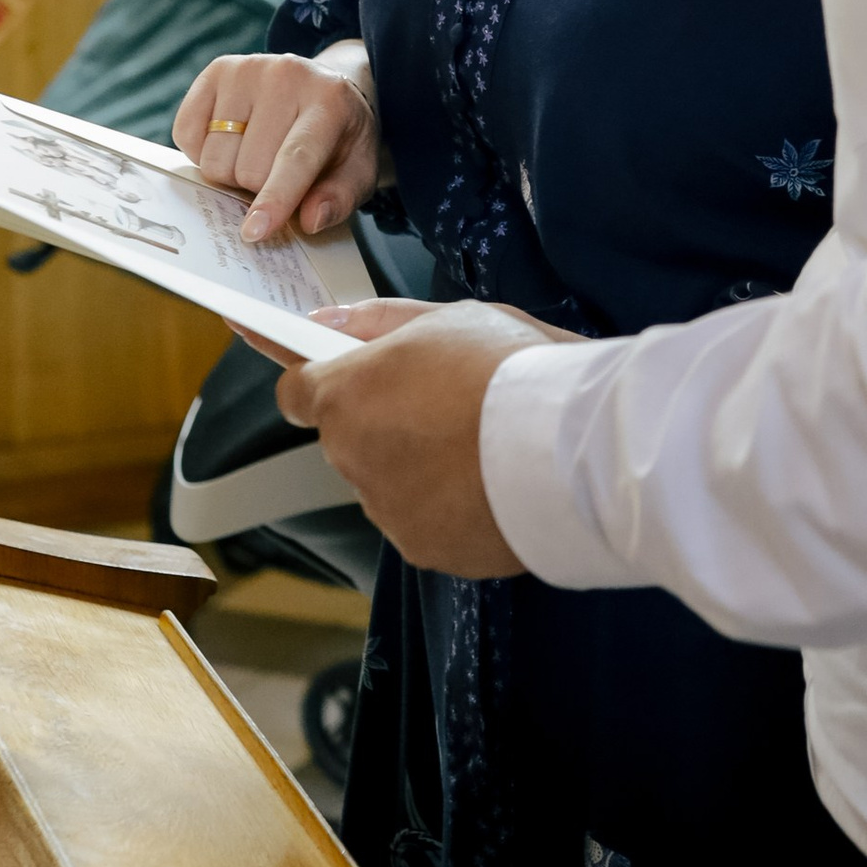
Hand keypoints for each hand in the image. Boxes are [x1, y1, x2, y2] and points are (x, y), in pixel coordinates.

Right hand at [175, 44, 382, 237]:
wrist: (324, 87)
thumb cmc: (338, 139)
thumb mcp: (358, 172)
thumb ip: (338, 200)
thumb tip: (310, 220)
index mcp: (329, 103)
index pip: (295, 157)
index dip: (274, 198)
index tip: (254, 231)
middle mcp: (286, 76)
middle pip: (248, 168)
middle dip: (256, 188)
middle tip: (274, 173)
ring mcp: (248, 69)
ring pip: (214, 157)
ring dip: (229, 172)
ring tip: (254, 153)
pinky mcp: (217, 70)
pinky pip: (185, 134)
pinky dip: (202, 151)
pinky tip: (230, 139)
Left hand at [277, 297, 554, 576]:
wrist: (570, 446)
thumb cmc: (512, 369)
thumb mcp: (450, 318)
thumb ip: (380, 321)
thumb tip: (328, 320)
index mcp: (346, 394)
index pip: (296, 392)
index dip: (323, 382)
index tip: (353, 380)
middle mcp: (351, 457)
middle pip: (351, 438)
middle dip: (386, 424)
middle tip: (447, 406)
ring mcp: (385, 509)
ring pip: (388, 483)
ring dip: (419, 468)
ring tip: (480, 447)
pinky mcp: (422, 548)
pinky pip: (425, 522)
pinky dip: (449, 507)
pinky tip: (491, 484)